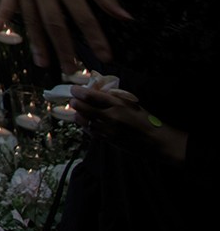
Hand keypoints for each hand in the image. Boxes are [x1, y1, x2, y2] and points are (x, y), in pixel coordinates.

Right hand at [0, 0, 130, 68]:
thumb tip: (125, 18)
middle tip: (71, 70)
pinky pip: (4, 4)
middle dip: (64, 48)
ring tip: (44, 63)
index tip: (104, 57)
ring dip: (37, 43)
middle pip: (55, 23)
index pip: (83, 16)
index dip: (95, 38)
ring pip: (31, 19)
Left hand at [71, 85, 187, 162]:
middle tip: (73, 100)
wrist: (156, 141)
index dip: (78, 92)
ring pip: (84, 121)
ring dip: (79, 114)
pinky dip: (85, 125)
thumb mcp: (131, 103)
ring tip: (79, 111)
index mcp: (118, 104)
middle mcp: (111, 117)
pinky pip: (90, 131)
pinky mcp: (108, 140)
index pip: (91, 96)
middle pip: (83, 108)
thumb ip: (113, 96)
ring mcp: (108, 130)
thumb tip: (96, 89)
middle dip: (75, 103)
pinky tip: (86, 122)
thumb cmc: (146, 120)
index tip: (74, 89)